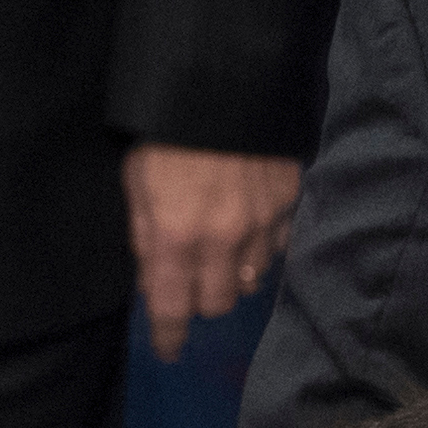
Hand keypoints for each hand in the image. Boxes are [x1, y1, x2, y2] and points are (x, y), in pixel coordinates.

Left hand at [126, 144, 301, 359]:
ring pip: (253, 278)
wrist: (223, 77)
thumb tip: (155, 284)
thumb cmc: (164, 129)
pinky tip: (252, 229)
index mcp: (177, 237)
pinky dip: (264, 247)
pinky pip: (280, 245)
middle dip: (202, 300)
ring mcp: (263, 221)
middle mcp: (224, 240)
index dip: (169, 336)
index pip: (173, 309)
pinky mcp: (290, 200)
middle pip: (219, 303)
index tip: (168, 351)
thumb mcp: (137, 183)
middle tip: (192, 282)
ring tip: (223, 251)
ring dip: (235, 274)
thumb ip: (146, 239)